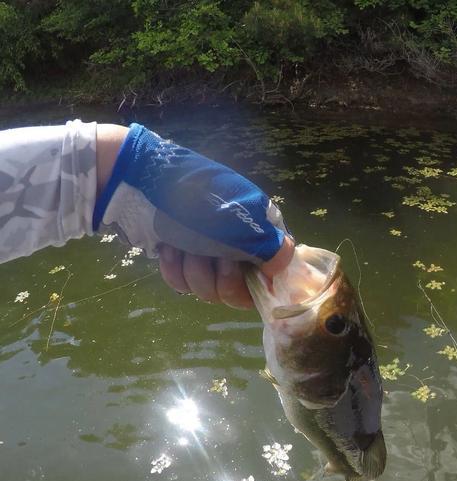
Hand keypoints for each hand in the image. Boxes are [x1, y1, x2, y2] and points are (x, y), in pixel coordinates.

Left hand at [95, 124, 293, 308]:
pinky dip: (174, 269)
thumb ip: (274, 249)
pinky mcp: (181, 259)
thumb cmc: (202, 201)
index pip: (268, 277)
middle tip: (210, 255)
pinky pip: (182, 284)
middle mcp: (238, 248)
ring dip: (194, 271)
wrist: (148, 185)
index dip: (254, 281)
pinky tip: (169, 248)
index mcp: (259, 236)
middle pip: (237, 293)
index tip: (240, 268)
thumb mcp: (245, 221)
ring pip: (208, 291)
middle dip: (220, 279)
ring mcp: (208, 254)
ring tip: (184, 246)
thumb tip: (283, 270)